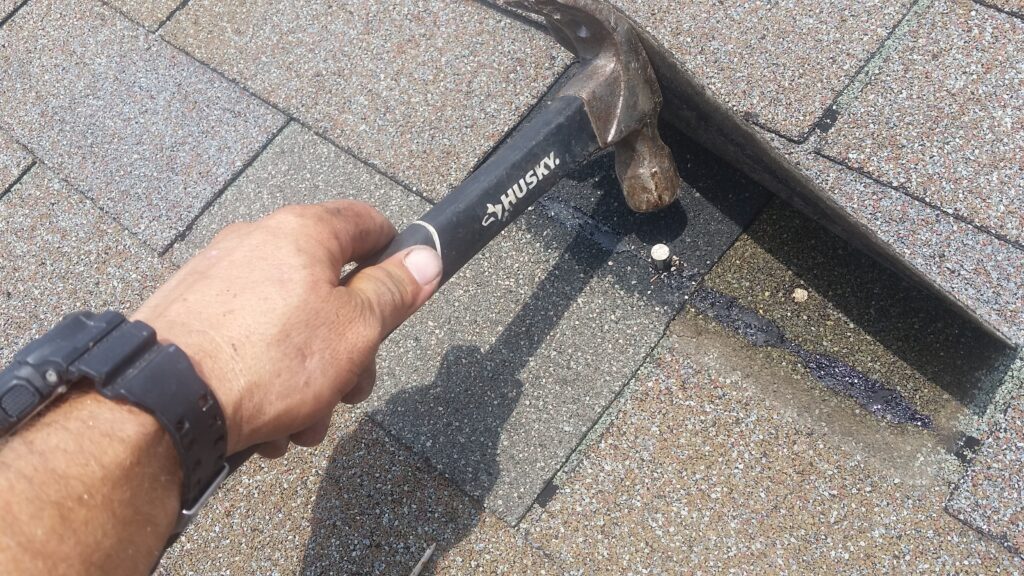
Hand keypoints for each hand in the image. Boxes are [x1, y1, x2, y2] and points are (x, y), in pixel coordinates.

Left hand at [133, 201, 440, 456]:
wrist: (163, 403)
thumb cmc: (270, 361)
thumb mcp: (355, 329)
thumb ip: (393, 291)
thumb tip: (427, 257)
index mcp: (302, 233)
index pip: (367, 221)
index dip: (395, 254)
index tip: (402, 292)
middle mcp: (254, 242)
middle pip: (326, 285)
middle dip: (349, 343)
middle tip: (350, 387)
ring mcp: (215, 277)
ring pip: (287, 322)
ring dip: (307, 373)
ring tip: (300, 420)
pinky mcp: (186, 315)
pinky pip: (245, 340)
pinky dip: (263, 375)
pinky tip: (262, 421)